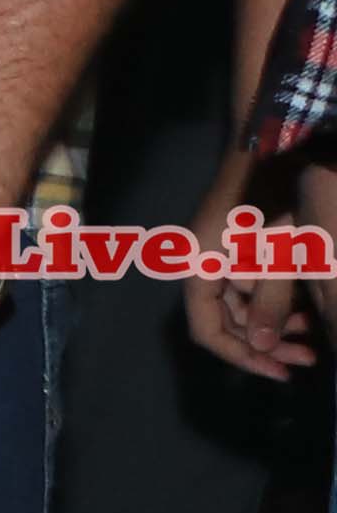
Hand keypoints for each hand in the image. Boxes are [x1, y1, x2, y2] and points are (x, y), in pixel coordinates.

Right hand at [187, 146, 324, 380]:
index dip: (243, 356)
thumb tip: (262, 347)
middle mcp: (202, 263)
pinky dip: (274, 296)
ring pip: (240, 302)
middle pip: (225, 319)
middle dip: (265, 342)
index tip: (281, 372)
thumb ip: (271, 301)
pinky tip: (302, 303)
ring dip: (273, 320)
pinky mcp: (235, 240)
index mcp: (201, 267)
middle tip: (306, 357)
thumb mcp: (283, 253)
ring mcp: (218, 251)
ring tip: (311, 333)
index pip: (208, 330)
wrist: (274, 140)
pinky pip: (248, 280)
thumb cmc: (277, 195)